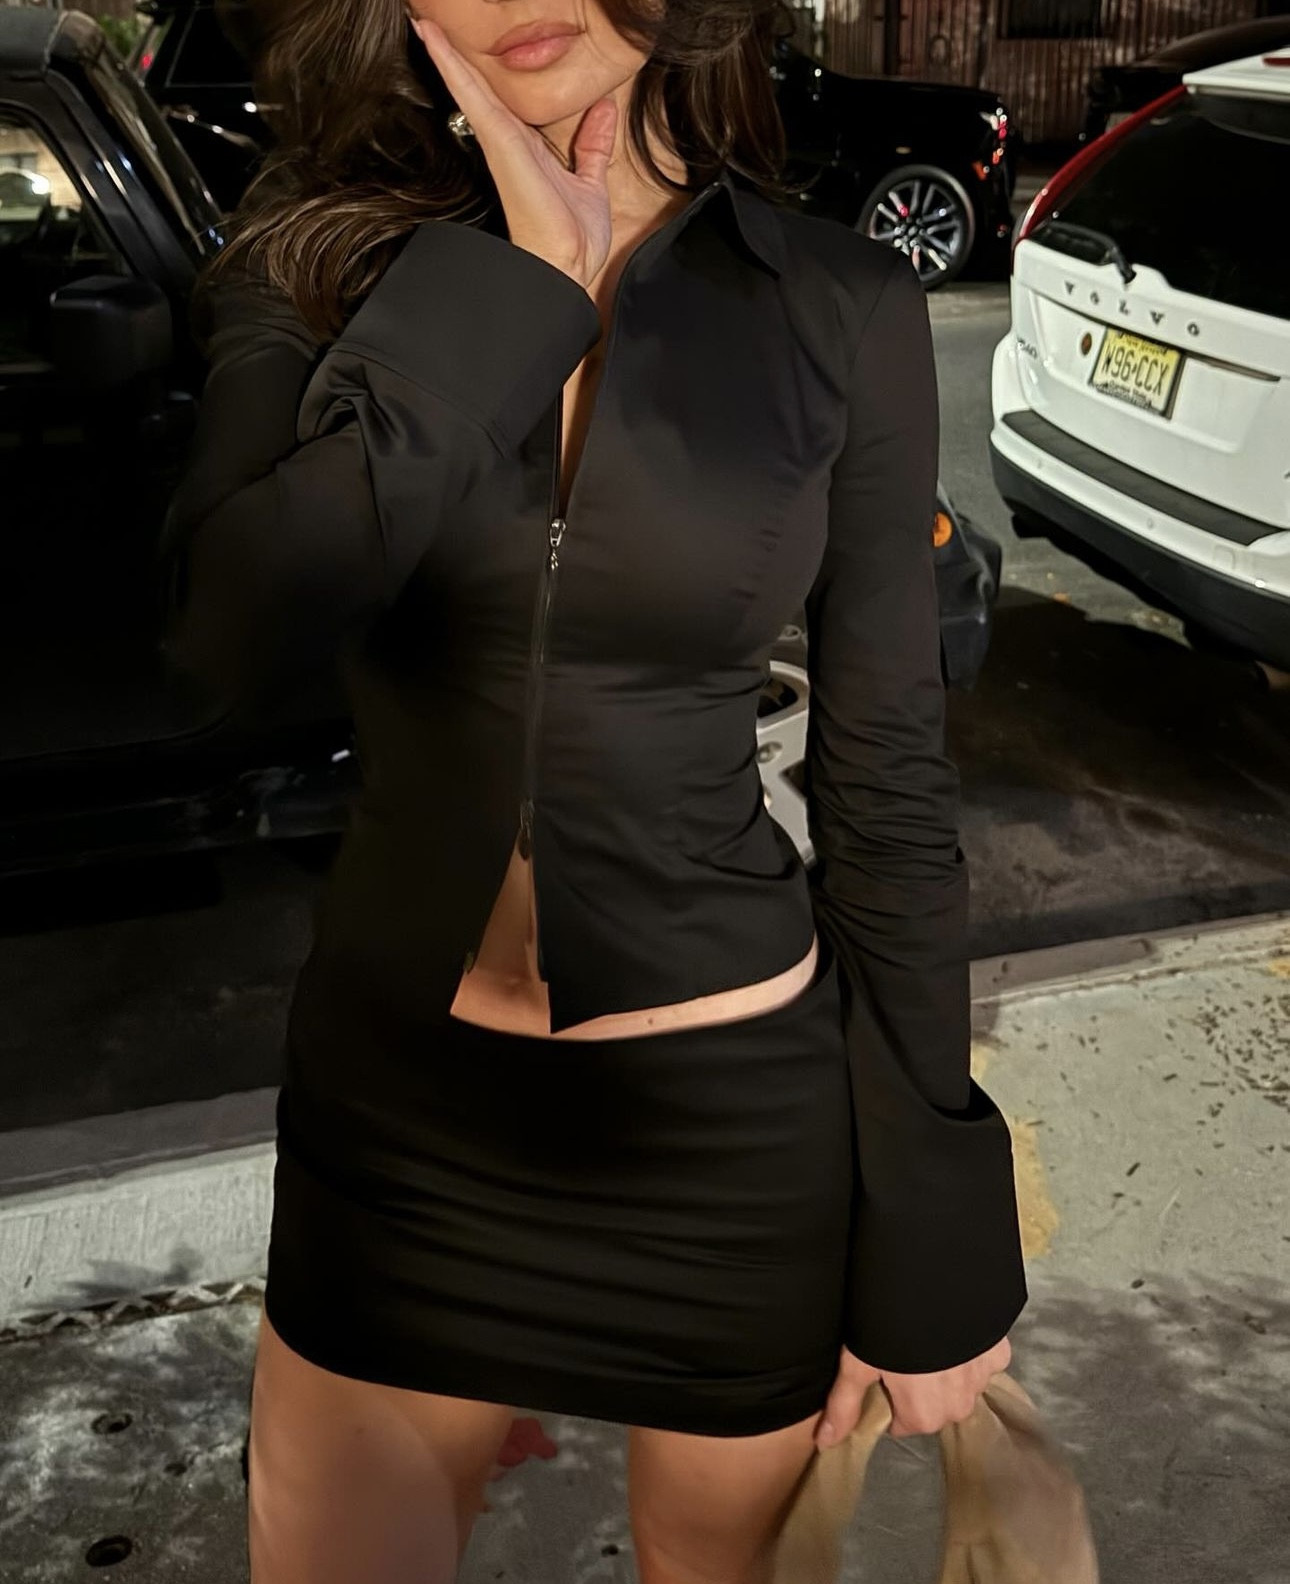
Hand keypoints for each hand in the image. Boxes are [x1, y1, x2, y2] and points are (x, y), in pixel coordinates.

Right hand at [410, 13, 616, 287]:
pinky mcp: (499, 143)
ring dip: (444, 51)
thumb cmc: (574, 238)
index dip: (482, 70)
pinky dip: (452, 66)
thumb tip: (604, 108)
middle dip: (454, 55)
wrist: (568, 268)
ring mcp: (500, 142)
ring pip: (467, 86)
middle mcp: (508, 142)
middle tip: (428, 20)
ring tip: (423, 21)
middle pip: (477, 89)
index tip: (465, 40)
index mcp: (527, 148)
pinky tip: (431, 38)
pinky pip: (472, 96)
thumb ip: (593, 144)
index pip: (499, 99)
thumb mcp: (591, 181)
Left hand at [814, 1334, 1011, 1446]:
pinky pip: (982, 1361)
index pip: (903, 1421)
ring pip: (960, 1385)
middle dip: (920, 1387)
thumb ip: (844, 1405)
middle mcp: (958, 1408)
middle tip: (903, 1351)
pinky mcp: (999, 1353)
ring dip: (947, 1370)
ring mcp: (982, 1380)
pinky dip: (969, 1350)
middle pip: (933, 1406)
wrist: (933, 1281)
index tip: (883, 1372)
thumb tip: (824, 1443)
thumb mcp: (858, 1362)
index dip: (890, 1397)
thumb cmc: (887, 1325)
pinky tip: (952, 1328)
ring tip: (925, 1337)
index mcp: (924, 1417)